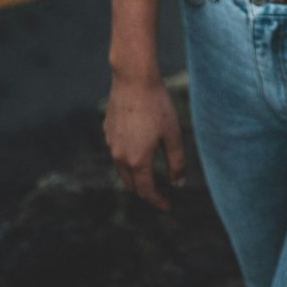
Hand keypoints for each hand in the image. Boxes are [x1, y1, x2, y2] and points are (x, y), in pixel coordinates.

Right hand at [104, 75, 184, 210]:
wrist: (133, 80)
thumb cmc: (157, 105)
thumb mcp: (173, 134)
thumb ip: (176, 162)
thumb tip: (178, 184)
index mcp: (137, 160)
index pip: (147, 191)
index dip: (158, 201)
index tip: (168, 206)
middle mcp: (119, 156)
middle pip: (131, 183)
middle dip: (145, 191)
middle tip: (159, 192)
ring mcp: (111, 143)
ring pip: (121, 169)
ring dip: (135, 175)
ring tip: (149, 174)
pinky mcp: (107, 131)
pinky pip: (116, 151)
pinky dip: (127, 158)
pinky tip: (138, 148)